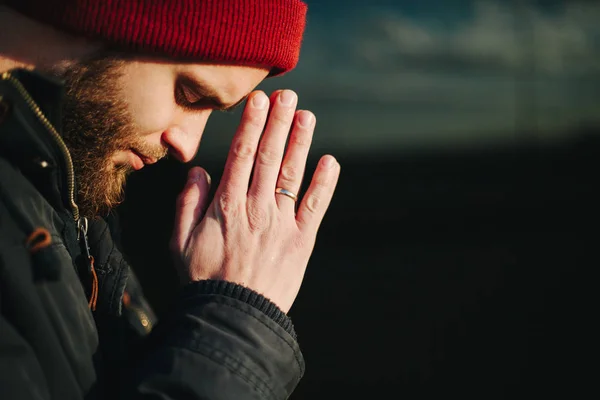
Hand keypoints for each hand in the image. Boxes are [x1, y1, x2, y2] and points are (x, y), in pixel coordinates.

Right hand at [170, 90, 339, 312]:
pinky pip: (315, 206)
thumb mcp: (180, 242)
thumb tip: (198, 170)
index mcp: (226, 206)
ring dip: (300, 143)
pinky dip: (324, 183)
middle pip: (269, 156)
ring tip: (307, 116)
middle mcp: (256, 208)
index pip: (241, 155)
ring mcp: (281, 223)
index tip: (258, 101)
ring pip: (292, 174)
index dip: (251, 125)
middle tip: (287, 95)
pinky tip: (330, 161)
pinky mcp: (301, 241)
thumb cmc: (203, 280)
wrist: (233, 316)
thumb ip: (187, 203)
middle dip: (278, 123)